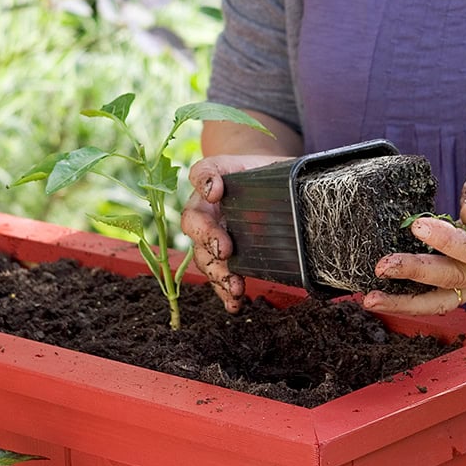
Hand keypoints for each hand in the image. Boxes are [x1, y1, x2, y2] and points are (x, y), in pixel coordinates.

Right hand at [181, 154, 291, 312]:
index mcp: (208, 189)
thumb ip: (232, 167)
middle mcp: (206, 215)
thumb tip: (213, 190)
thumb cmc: (257, 173)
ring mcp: (214, 240)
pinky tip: (235, 304)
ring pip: (206, 259)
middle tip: (225, 251)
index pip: (199, 183)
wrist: (268, 188)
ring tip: (235, 287)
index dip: (204, 186)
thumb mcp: (252, 161)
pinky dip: (225, 293)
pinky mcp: (227, 260)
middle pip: (197, 231)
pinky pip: (220, 278)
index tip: (216, 193)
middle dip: (209, 243)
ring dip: (219, 275)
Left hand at [362, 162, 465, 315]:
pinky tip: (382, 300)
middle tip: (383, 264)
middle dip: (415, 270)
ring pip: (443, 300)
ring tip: (371, 298)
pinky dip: (409, 304)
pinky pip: (437, 302)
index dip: (446, 239)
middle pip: (455, 275)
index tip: (417, 226)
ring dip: (405, 302)